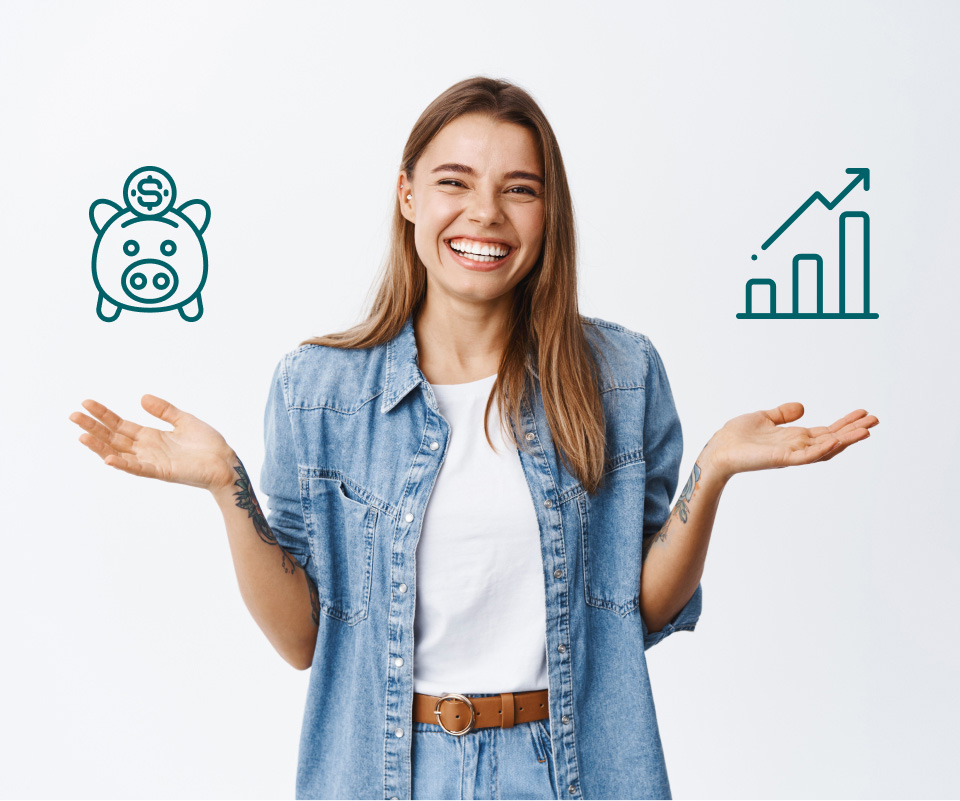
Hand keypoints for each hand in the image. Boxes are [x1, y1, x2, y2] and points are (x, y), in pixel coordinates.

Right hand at [69, 395, 238, 492]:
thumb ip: (164, 410)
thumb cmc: (208, 445)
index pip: (121, 425)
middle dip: (94, 427)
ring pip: (120, 453)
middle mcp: (147, 450)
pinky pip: (139, 469)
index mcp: (151, 437)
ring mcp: (153, 462)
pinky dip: (124, 464)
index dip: (104, 415)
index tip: (86, 403)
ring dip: (101, 446)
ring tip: (81, 435)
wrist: (226, 463)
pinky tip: (109, 458)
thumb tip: (141, 398)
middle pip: (114, 438)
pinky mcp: (163, 472)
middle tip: (73, 416)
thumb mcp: (184, 420)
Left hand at [702, 402, 878, 478]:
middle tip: (875, 420)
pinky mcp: (781, 459)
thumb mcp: (764, 417)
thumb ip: (783, 414)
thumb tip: (802, 407)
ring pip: (825, 448)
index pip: (827, 430)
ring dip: (845, 440)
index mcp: (795, 438)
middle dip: (853, 430)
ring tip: (866, 431)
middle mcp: (797, 447)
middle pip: (832, 439)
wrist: (718, 449)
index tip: (864, 413)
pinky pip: (806, 456)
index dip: (845, 423)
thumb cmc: (736, 437)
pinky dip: (821, 449)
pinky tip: (836, 440)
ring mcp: (791, 454)